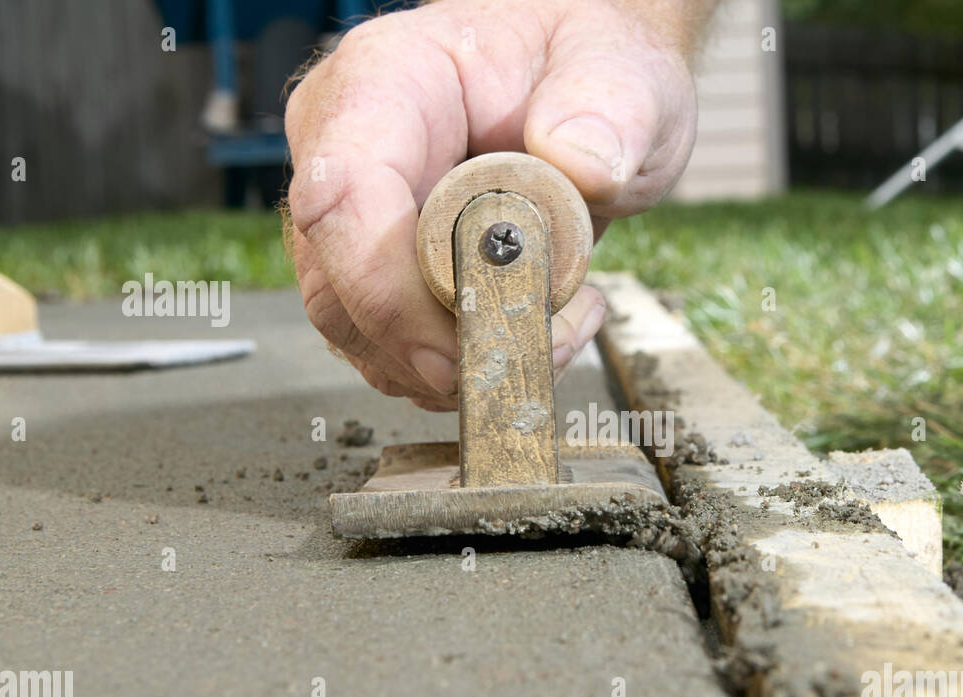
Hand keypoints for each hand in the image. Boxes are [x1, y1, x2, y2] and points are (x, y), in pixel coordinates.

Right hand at [284, 0, 700, 409]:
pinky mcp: (378, 274)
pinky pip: (397, 352)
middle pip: (340, 290)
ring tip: (562, 319)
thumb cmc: (584, 65)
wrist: (583, 92)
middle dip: (439, 347)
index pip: (342, 197)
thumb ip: (612, 105)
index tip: (463, 345)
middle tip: (543, 341)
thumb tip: (584, 163)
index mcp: (384, 82)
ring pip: (363, 337)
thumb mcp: (622, 67)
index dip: (388, 292)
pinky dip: (467, 365)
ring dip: (463, 362)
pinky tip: (536, 326)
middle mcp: (343, 151)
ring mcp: (353, 222)